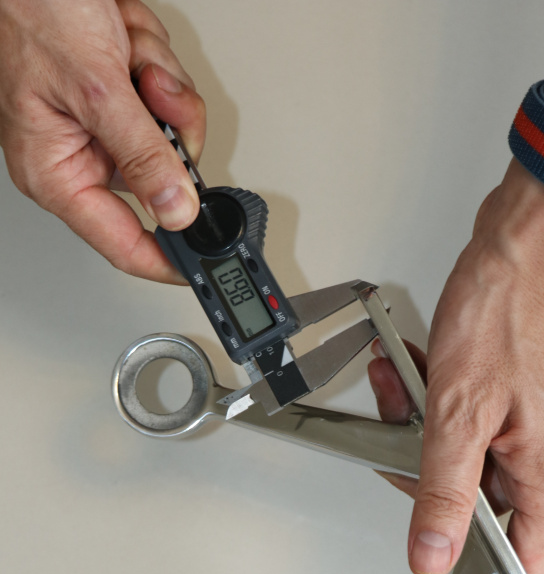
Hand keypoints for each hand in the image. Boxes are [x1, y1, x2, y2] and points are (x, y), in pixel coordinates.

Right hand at [0, 0, 205, 282]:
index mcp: (57, 174)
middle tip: (150, 91)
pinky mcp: (118, 96)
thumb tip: (177, 210)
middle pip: (161, 178)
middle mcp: (79, 156)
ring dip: (160, 83)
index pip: (123, 243)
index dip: (167, 259)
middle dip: (167, 125)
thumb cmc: (29, 10)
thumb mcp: (96, 89)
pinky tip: (124, 39)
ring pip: (170, 130)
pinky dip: (154, 61)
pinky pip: (164, 95)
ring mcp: (102, 125)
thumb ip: (142, 154)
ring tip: (124, 52)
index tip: (203, 267)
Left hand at [369, 160, 543, 573]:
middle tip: (401, 430)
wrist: (531, 235)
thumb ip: (443, 492)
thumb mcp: (460, 413)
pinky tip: (418, 370)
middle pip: (486, 502)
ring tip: (403, 386)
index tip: (438, 542)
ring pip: (473, 453)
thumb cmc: (511, 307)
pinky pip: (477, 416)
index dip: (482, 560)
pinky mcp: (526, 392)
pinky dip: (443, 400)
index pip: (528, 555)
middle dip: (429, 467)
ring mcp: (543, 421)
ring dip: (427, 426)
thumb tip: (432, 556)